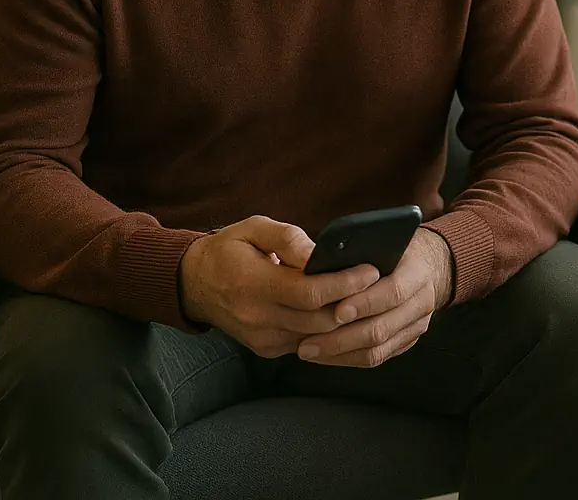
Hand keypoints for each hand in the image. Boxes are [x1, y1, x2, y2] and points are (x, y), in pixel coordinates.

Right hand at [180, 215, 380, 357]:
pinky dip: (332, 331)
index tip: (372, 269)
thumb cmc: (228, 250)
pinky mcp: (268, 349)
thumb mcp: (252, 228)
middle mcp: (259, 318)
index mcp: (254, 285)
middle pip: (321, 320)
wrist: (193, 285)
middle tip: (383, 284)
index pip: (310, 293)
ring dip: (348, 321)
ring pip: (320, 338)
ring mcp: (264, 339)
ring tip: (374, 297)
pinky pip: (309, 344)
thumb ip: (287, 238)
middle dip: (356, 303)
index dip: (346, 283)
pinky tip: (350, 311)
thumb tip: (317, 253)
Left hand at [295, 227, 453, 366]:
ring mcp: (416, 325)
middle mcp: (421, 302)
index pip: (394, 291)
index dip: (365, 303)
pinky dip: (347, 358)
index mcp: (417, 272)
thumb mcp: (384, 240)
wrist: (431, 265)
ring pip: (378, 350)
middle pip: (382, 328)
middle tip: (309, 341)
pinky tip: (324, 354)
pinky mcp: (407, 341)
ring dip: (339, 353)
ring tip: (308, 350)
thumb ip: (360, 252)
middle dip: (342, 338)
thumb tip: (320, 263)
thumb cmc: (397, 249)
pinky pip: (377, 357)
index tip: (336, 310)